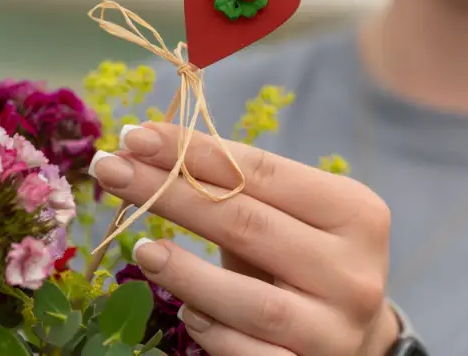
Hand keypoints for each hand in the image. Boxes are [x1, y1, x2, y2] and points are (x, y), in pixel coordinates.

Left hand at [92, 122, 400, 355]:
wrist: (357, 336)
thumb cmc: (305, 259)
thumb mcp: (288, 217)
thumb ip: (237, 188)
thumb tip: (147, 146)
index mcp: (356, 212)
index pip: (263, 172)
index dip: (194, 151)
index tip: (137, 134)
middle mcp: (354, 270)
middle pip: (248, 223)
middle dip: (170, 191)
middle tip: (110, 169)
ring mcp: (336, 329)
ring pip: (252, 300)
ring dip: (187, 273)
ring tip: (142, 250)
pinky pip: (252, 355)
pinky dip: (214, 332)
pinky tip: (186, 313)